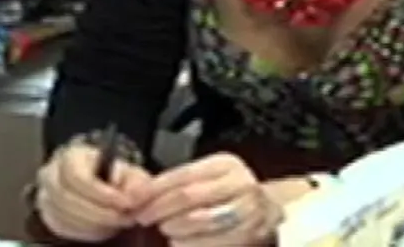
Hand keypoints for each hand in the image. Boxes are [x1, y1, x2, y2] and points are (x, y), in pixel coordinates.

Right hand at [34, 143, 152, 242]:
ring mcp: (45, 196)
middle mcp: (50, 174)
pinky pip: (63, 228)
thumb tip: (136, 196)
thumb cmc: (112, 176)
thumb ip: (136, 183)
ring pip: (64, 216)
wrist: (98, 183)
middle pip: (67, 199)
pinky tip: (103, 228)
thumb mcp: (129, 172)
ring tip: (117, 222)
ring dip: (94, 224)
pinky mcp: (48, 215)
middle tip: (125, 218)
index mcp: (70, 156)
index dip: (102, 193)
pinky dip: (86, 232)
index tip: (125, 203)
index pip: (77, 176)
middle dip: (100, 213)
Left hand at [130, 152, 280, 246]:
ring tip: (164, 230)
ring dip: (178, 227)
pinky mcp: (253, 232)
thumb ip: (179, 184)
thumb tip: (139, 194)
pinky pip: (218, 240)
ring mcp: (249, 208)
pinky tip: (180, 243)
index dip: (155, 188)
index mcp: (225, 164)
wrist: (268, 211)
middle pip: (191, 195)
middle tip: (144, 217)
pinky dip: (194, 244)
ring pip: (204, 219)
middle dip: (161, 208)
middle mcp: (240, 182)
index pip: (183, 174)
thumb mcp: (208, 179)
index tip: (135, 199)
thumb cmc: (228, 195)